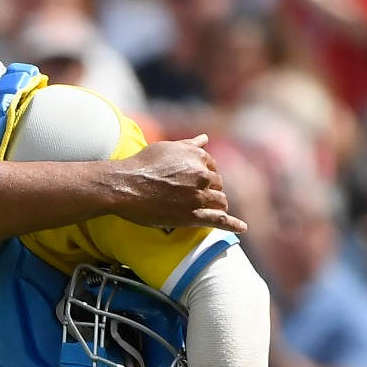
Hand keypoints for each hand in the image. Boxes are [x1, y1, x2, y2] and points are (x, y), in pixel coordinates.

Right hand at [112, 135, 247, 233]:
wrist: (124, 185)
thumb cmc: (141, 164)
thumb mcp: (166, 148)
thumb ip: (189, 144)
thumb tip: (205, 138)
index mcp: (198, 157)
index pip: (212, 167)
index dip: (205, 176)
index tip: (197, 182)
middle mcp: (202, 175)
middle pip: (217, 185)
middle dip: (210, 191)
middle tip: (196, 197)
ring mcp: (199, 197)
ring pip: (220, 202)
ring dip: (216, 205)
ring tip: (210, 210)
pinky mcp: (193, 216)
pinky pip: (220, 220)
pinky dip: (233, 225)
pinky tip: (241, 228)